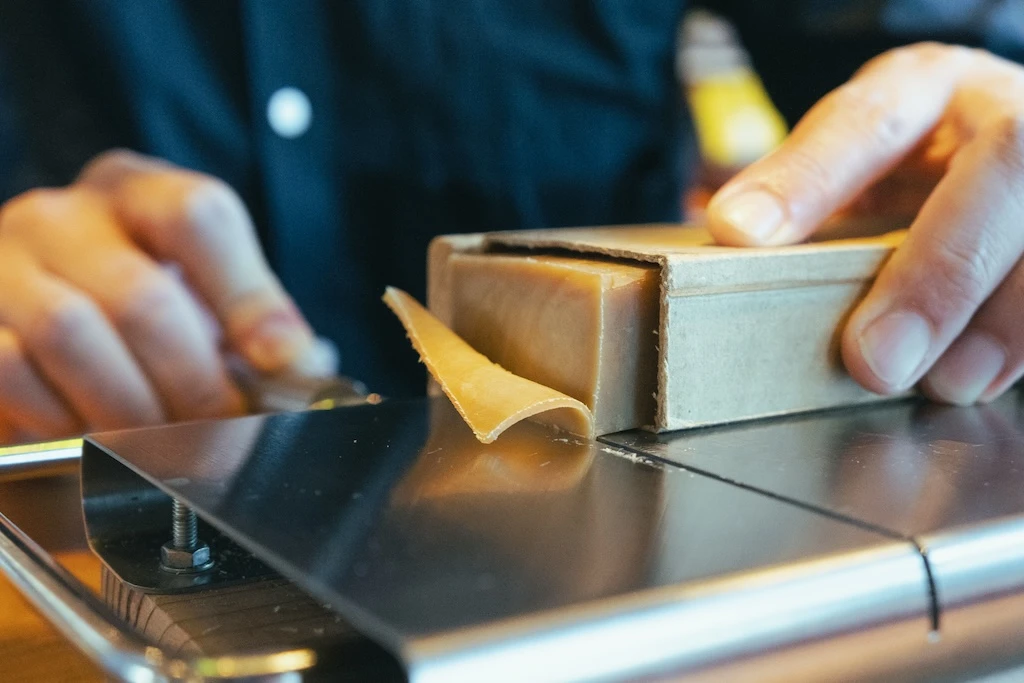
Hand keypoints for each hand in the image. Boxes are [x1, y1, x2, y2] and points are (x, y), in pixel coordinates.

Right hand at [0, 150, 323, 441]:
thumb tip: (304, 366)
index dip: (248, 298)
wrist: (37, 321)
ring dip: (128, 407)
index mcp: (140, 192)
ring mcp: (4, 261)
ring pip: (70, 333)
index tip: (281, 360)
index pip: (198, 216)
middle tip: (221, 428)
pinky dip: (61, 415)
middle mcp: (65, 214)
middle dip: (195, 384)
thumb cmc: (141, 311)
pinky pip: (11, 368)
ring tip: (159, 439)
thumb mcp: (204, 298)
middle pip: (142, 296)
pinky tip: (89, 428)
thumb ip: (254, 324)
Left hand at [706, 43, 1023, 405]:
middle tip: (875, 360)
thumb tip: (731, 238)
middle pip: (1002, 163)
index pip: (866, 120)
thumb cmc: (921, 164)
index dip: (805, 180)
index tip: (739, 233)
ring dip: (1001, 321)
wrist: (1000, 146)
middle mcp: (1002, 108)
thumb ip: (810, 196)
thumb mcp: (861, 160)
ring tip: (943, 381)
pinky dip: (1022, 339)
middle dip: (937, 273)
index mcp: (923, 88)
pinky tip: (983, 376)